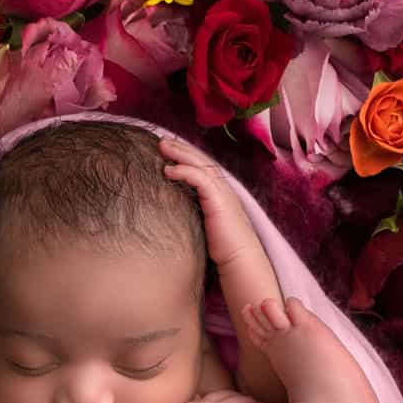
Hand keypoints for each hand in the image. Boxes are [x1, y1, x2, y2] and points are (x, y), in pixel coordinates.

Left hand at [158, 135, 258, 270]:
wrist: (241, 262)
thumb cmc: (223, 251)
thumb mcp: (206, 227)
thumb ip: (195, 216)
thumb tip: (174, 214)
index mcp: (221, 194)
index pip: (203, 168)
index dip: (187, 156)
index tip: (168, 151)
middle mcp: (223, 189)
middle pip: (201, 161)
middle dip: (181, 148)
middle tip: (161, 141)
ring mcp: (223, 193)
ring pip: (200, 164)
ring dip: (180, 154)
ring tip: (162, 147)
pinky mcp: (219, 200)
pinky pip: (200, 178)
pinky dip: (184, 171)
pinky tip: (168, 170)